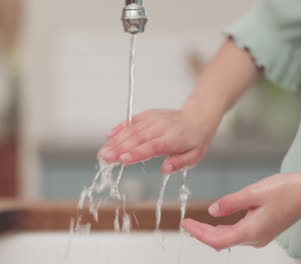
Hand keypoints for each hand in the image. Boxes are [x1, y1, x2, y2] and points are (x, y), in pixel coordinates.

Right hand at [98, 107, 219, 174]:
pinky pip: (132, 120)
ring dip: (116, 140)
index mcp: (173, 139)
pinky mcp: (148, 115)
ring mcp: (154, 120)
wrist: (197, 117)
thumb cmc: (195, 140)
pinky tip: (109, 135)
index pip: (152, 147)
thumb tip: (165, 170)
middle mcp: (161, 128)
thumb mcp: (194, 156)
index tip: (123, 159)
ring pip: (132, 130)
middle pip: (137, 138)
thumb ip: (179, 163)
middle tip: (104, 157)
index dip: (137, 153)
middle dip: (119, 148)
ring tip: (103, 151)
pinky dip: (120, 127)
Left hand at [181, 173, 300, 249]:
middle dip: (202, 233)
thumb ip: (230, 203)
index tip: (185, 224)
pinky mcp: (264, 230)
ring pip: (230, 238)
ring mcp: (260, 236)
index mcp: (252, 231)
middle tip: (186, 222)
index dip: (199, 233)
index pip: (218, 240)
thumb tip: (212, 211)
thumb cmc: (285, 190)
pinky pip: (239, 234)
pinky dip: (224, 229)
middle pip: (222, 241)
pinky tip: (217, 222)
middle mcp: (255, 238)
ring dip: (212, 232)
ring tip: (196, 223)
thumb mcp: (253, 193)